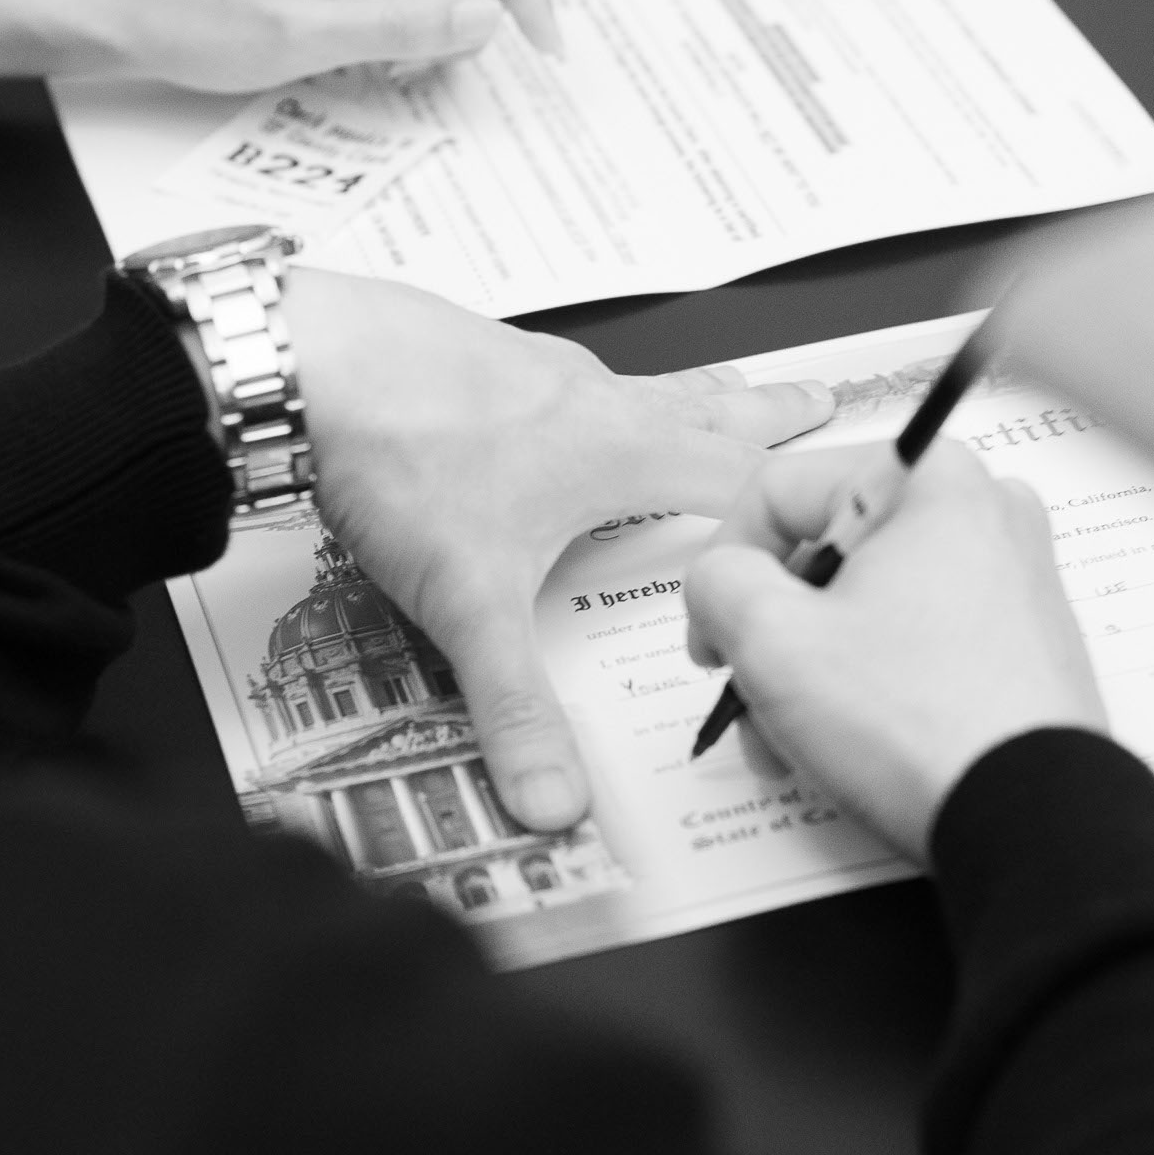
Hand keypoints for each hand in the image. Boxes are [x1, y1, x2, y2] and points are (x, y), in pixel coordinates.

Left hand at [43, 0, 564, 87]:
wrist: (124, 0)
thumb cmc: (190, 16)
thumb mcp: (301, 41)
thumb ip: (404, 27)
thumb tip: (489, 17)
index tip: (542, 46)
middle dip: (496, 1)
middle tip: (491, 70)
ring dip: (458, 8)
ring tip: (429, 69)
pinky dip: (425, 3)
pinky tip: (402, 49)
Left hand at [286, 269, 830, 832]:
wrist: (303, 358)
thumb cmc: (398, 458)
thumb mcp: (469, 605)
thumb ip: (516, 709)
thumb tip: (557, 804)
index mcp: (618, 453)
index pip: (738, 480)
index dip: (792, 500)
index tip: (850, 498)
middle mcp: (590, 399)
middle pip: (706, 406)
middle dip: (767, 411)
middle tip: (820, 397)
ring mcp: (532, 366)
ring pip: (635, 379)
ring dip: (688, 391)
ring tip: (713, 391)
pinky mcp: (475, 350)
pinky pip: (558, 368)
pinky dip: (587, 384)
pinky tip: (557, 396)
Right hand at [680, 441, 1107, 864]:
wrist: (1030, 821)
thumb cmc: (914, 724)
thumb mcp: (774, 641)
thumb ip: (718, 583)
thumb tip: (722, 580)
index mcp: (930, 476)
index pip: (779, 491)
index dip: (722, 568)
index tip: (712, 638)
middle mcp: (984, 508)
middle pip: (828, 552)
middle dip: (774, 634)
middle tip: (749, 696)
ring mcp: (1013, 575)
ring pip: (870, 602)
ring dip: (814, 668)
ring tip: (792, 743)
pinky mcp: (1025, 637)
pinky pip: (920, 637)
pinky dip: (873, 680)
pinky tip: (849, 742)